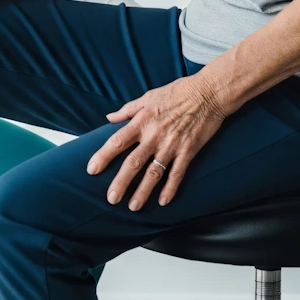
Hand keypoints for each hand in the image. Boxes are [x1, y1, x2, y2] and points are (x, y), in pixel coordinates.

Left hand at [87, 73, 226, 209]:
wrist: (207, 93)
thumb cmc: (176, 92)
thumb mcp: (148, 97)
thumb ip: (127, 110)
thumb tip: (109, 118)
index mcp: (142, 121)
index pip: (117, 141)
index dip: (103, 156)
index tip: (91, 170)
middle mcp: (154, 136)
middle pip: (133, 163)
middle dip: (121, 182)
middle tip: (111, 199)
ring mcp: (172, 145)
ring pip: (154, 173)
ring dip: (143, 192)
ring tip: (133, 207)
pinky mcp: (188, 151)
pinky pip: (177, 174)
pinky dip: (170, 189)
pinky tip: (163, 202)